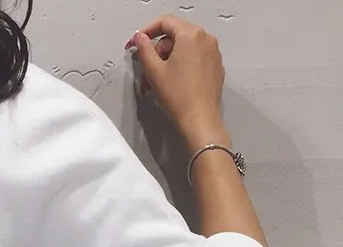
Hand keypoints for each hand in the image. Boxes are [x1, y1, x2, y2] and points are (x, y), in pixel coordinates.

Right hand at [126, 16, 228, 149]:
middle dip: (157, 51)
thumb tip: (140, 37)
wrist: (199, 120)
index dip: (146, 32)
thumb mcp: (154, 71)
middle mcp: (205, 39)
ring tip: (157, 81)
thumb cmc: (179, 97)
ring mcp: (213, 52)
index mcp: (191, 35)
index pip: (165, 22)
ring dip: (167, 60)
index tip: (135, 43)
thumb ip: (144, 49)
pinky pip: (194, 58)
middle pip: (175, 35)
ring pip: (184, 48)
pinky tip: (172, 83)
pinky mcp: (215, 66)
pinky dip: (181, 65)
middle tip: (146, 70)